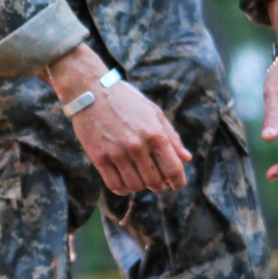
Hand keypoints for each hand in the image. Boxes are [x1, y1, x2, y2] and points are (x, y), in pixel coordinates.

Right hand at [45, 43, 190, 194]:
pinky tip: (125, 181)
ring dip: (141, 186)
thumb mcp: (154, 113)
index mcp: (155, 134)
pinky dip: (122, 188)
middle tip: (158, 182)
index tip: (176, 183)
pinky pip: (114, 184)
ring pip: (135, 186)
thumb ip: (172, 137)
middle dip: (160, 185)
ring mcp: (116, 153)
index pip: (173, 170)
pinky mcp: (99, 157)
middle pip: (155, 182)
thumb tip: (186, 158)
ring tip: (140, 178)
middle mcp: (137, 146)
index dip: (178, 182)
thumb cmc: (126, 100)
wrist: (91, 90)